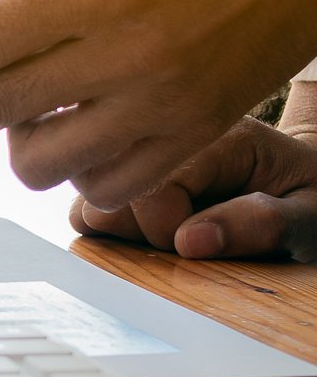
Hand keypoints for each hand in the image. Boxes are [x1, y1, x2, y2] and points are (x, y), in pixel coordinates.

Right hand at [68, 118, 316, 262]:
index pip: (153, 186)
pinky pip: (82, 205)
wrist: (303, 180)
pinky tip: (143, 229)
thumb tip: (191, 242)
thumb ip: (265, 223)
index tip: (201, 246)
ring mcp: (137, 149)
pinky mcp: (120, 169)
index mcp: (218, 134)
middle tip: (184, 238)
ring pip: (85, 196)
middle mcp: (166, 130)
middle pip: (105, 187)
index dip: (167, 230)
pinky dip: (103, 225)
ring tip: (164, 232)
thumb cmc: (309, 196)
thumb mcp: (311, 213)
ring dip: (118, 229)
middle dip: (138, 232)